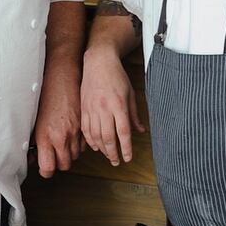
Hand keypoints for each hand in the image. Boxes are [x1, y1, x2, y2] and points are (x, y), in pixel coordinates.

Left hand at [34, 69, 83, 177]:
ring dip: (69, 154)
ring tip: (62, 144)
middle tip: (53, 156)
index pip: (48, 168)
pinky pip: (83, 144)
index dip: (46, 170)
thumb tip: (34, 156)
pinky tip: (72, 136)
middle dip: (58, 163)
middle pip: (64, 165)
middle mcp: (61, 137)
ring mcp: (75, 133)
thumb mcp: (35, 120)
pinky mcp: (84, 127)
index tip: (44, 167)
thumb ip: (36, 141)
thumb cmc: (46, 95)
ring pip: (75, 156)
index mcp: (46, 137)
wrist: (62, 77)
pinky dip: (78, 144)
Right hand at [79, 47, 144, 164]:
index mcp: (118, 105)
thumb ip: (134, 115)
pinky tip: (95, 146)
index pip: (123, 132)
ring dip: (102, 149)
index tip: (128, 158)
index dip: (126, 148)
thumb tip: (141, 131)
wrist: (98, 63)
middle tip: (117, 162)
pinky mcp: (83, 108)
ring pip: (95, 135)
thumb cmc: (117, 77)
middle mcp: (104, 109)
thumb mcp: (131, 94)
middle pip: (108, 137)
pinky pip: (85, 129)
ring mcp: (92, 109)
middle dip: (113, 153)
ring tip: (108, 155)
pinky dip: (90, 140)